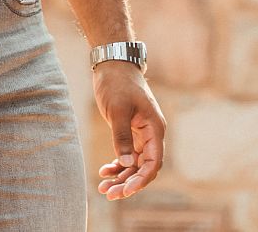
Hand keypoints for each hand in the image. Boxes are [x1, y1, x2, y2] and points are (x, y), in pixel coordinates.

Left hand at [92, 60, 165, 199]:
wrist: (113, 64)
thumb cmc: (117, 83)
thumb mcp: (118, 110)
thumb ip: (122, 136)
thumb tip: (126, 164)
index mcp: (154, 129)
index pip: (153, 163)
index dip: (141, 179)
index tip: (126, 190)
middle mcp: (151, 134)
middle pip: (143, 167)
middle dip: (128, 182)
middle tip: (109, 193)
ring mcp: (141, 134)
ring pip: (134, 163)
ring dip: (121, 176)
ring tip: (103, 188)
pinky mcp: (130, 131)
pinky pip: (127, 154)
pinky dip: (117, 164)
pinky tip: (104, 171)